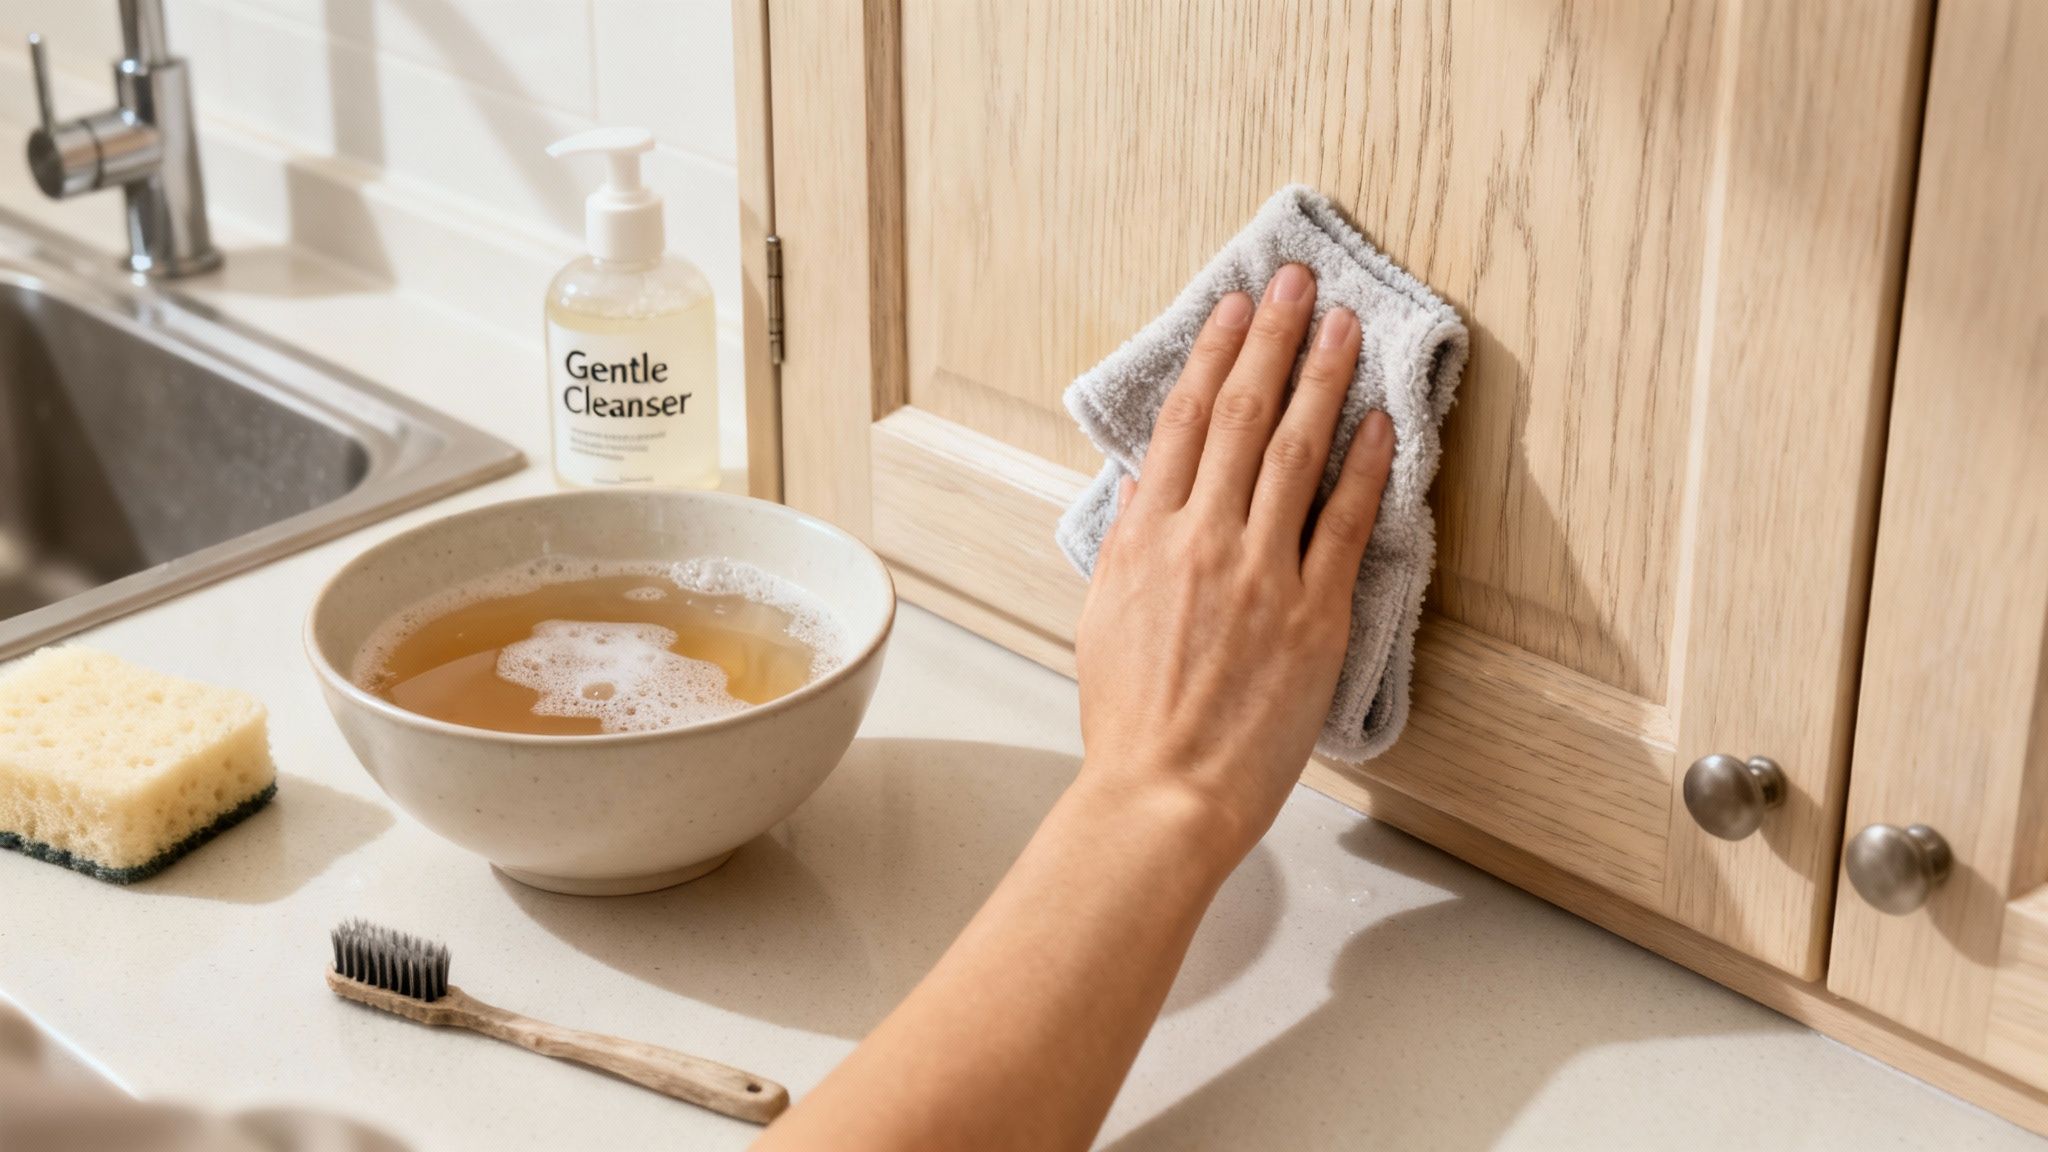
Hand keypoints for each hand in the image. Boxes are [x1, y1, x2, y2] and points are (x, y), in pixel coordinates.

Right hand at [1073, 263, 1393, 858]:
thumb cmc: (1132, 719)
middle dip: (1274, 339)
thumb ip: (1132, 541)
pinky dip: (1367, 467)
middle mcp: (1202, 541)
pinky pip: (1347, 523)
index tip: (1237, 307)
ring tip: (1347, 326)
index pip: (1183, 422)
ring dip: (1324, 380)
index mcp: (1145, 538)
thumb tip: (1149, 483)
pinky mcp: (1314, 614)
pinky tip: (1383, 423)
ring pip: (1296, 452)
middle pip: (1242, 415)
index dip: (1214, 354)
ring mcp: (1261, 573)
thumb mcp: (1105, 616)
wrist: (1163, 792)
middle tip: (1300, 283)